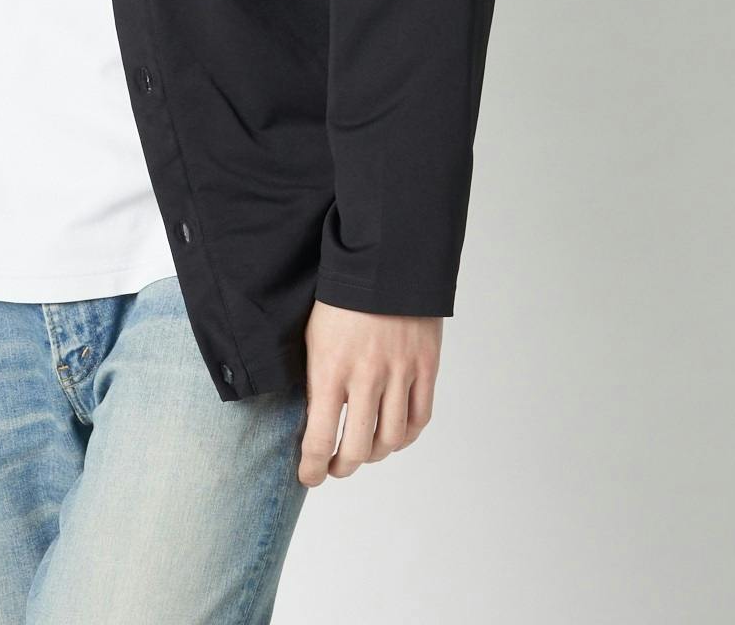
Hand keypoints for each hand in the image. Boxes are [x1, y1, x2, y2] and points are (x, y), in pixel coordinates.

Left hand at [297, 300, 441, 485]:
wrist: (384, 258)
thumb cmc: (340, 295)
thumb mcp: (312, 334)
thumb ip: (315, 376)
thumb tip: (311, 418)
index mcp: (330, 368)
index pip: (319, 437)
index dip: (312, 467)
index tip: (308, 477)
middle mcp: (366, 376)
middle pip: (357, 448)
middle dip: (342, 467)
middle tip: (334, 467)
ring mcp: (399, 373)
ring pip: (391, 438)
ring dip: (375, 454)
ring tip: (363, 451)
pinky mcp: (425, 367)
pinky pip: (419, 417)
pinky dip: (406, 435)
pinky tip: (393, 434)